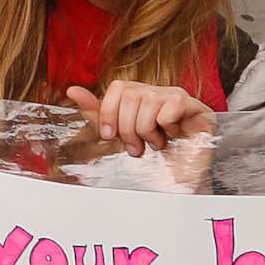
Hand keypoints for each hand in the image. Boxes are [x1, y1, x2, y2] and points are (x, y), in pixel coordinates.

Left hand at [63, 81, 213, 156]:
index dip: (109, 111)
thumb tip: (72, 90)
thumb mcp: (119, 136)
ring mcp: (176, 96)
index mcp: (139, 96)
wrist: (180, 178)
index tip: (109, 135)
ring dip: (148, 132)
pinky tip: (174, 136)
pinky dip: (168, 128)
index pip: (118, 87)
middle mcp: (157, 91)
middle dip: (128, 128)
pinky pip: (170, 108)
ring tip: (156, 143)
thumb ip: (98, 114)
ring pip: (148, 102)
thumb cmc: (152, 156)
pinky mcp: (193, 105)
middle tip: (136, 146)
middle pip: (130, 96)